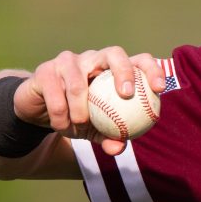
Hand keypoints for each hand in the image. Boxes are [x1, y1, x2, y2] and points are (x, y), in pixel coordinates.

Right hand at [15, 47, 165, 155]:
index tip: (159, 89)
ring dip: (79, 108)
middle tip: (126, 94)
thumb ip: (110, 137)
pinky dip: (59, 113)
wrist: (41, 112)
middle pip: (114, 53)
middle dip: (124, 70)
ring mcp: (69, 61)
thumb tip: (119, 148)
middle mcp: (94, 58)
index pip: (139, 61)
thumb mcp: (95, 131)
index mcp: (113, 69)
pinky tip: (61, 125)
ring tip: (80, 123)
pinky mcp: (46, 70)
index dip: (152, 69)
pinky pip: (55, 93)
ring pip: (78, 81)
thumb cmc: (78, 117)